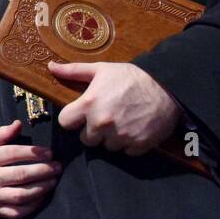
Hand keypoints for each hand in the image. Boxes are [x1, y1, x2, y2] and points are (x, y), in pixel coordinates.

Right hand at [0, 120, 60, 218]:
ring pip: (20, 195)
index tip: (49, 152)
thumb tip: (19, 124)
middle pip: (19, 175)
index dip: (33, 152)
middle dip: (42, 170)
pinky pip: (18, 212)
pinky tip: (43, 196)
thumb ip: (2, 132)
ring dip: (41, 188)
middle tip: (57, 167)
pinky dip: (33, 206)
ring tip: (54, 180)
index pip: (11, 153)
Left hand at [51, 61, 182, 155]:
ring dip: (110, 138)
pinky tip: (134, 129)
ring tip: (121, 122)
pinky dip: (129, 144)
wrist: (168, 87)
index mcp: (88, 105)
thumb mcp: (101, 69)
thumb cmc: (131, 77)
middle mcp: (102, 123)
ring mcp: (121, 136)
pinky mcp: (138, 145)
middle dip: (92, 130)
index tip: (80, 114)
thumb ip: (74, 71)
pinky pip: (126, 152)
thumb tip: (51, 66)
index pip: (65, 122)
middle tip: (105, 118)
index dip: (72, 119)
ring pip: (106, 147)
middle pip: (85, 139)